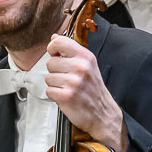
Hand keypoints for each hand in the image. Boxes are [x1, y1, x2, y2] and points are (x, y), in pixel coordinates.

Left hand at [45, 32, 127, 151]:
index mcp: (86, 57)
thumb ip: (71, 51)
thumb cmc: (93, 89)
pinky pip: (49, 91)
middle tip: (67, 79)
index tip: (55, 55)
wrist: (103, 114)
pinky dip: (55, 95)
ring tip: (68, 88)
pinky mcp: (66, 96)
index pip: (59, 42)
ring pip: (48, 77)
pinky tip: (66, 96)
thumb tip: (54, 38)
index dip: (52, 48)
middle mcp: (81, 68)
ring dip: (55, 85)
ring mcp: (73, 82)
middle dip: (55, 72)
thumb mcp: (87, 65)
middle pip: (50, 62)